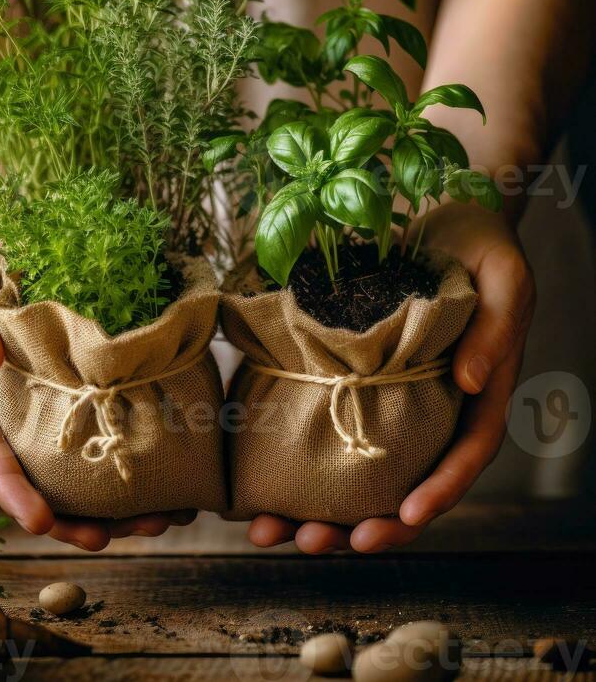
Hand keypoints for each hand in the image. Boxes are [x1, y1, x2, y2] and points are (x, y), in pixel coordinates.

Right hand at [0, 218, 195, 548]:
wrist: (20, 216)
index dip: (12, 488)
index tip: (41, 524)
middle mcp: (24, 396)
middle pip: (43, 469)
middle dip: (74, 514)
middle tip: (113, 539)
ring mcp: (60, 388)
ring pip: (85, 456)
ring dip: (117, 494)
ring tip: (163, 518)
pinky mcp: (94, 370)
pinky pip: (117, 415)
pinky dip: (142, 445)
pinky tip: (179, 465)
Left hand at [247, 201, 534, 552]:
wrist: (443, 216)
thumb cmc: (482, 247)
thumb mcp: (504, 278)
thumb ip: (498, 329)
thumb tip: (469, 384)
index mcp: (476, 397)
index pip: (464, 458)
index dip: (437, 494)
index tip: (402, 516)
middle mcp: (433, 411)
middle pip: (402, 485)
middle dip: (359, 525)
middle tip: (310, 544)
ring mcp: (391, 402)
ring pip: (357, 472)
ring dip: (314, 509)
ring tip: (266, 530)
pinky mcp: (352, 381)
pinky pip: (325, 428)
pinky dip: (294, 459)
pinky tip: (254, 478)